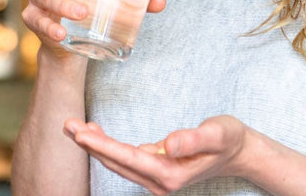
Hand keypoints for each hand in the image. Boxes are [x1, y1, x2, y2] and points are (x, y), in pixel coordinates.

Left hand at [63, 116, 249, 194]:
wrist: (240, 152)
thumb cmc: (229, 139)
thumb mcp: (218, 133)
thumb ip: (195, 139)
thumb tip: (169, 144)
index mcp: (171, 173)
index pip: (128, 158)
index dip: (102, 146)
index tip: (80, 134)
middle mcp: (160, 182)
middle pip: (117, 162)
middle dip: (90, 144)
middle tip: (66, 123)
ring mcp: (157, 180)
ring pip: (118, 163)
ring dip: (96, 146)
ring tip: (74, 126)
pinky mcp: (156, 173)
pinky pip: (125, 161)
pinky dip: (108, 147)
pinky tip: (96, 134)